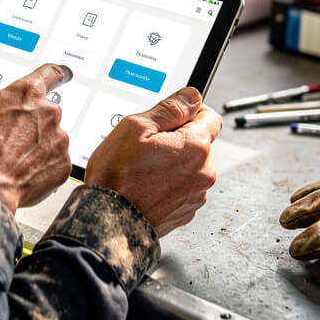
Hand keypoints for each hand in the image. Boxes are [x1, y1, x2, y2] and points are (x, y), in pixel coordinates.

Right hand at [0, 63, 72, 213]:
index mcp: (28, 93)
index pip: (51, 73)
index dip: (56, 74)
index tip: (63, 75)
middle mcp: (49, 113)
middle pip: (46, 113)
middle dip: (33, 123)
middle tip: (11, 138)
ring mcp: (59, 141)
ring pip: (51, 139)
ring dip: (37, 146)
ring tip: (13, 160)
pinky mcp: (63, 166)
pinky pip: (55, 162)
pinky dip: (42, 167)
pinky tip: (22, 172)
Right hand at [84, 87, 219, 236]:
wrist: (108, 222)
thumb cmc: (117, 177)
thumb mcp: (136, 127)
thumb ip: (170, 108)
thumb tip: (192, 96)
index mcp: (195, 147)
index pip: (210, 116)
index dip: (189, 113)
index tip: (172, 118)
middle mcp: (203, 173)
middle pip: (198, 143)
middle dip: (176, 140)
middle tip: (147, 147)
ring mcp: (195, 196)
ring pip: (189, 167)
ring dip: (172, 164)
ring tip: (142, 170)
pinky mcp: (185, 212)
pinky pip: (182, 189)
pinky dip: (168, 185)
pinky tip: (145, 186)